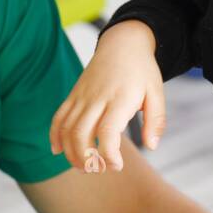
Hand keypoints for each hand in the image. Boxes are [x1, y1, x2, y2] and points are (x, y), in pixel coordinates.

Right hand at [49, 20, 164, 171]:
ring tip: (83, 166)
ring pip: (67, 128)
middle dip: (86, 159)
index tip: (116, 166)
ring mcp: (82, 96)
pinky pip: (58, 117)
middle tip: (98, 170)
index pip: (107, 131)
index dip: (108, 154)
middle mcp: (97, 98)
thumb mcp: (157, 93)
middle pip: (80, 133)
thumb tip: (152, 146)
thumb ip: (156, 121)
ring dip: (70, 152)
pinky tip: (58, 151)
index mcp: (120, 99)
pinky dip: (55, 136)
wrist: (122, 43)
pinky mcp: (74, 95)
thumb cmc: (142, 70)